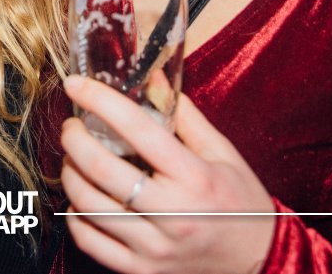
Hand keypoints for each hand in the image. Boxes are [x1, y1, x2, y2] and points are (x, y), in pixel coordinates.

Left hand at [60, 75, 275, 273]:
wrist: (260, 258)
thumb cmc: (241, 200)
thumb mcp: (222, 152)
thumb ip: (184, 115)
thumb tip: (153, 77)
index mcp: (195, 177)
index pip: (138, 129)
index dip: (101, 101)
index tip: (77, 84)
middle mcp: (173, 214)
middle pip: (102, 169)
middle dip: (75, 139)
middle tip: (71, 126)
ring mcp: (155, 247)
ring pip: (90, 207)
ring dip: (71, 176)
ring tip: (73, 160)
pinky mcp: (142, 270)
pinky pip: (91, 243)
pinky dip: (76, 217)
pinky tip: (81, 200)